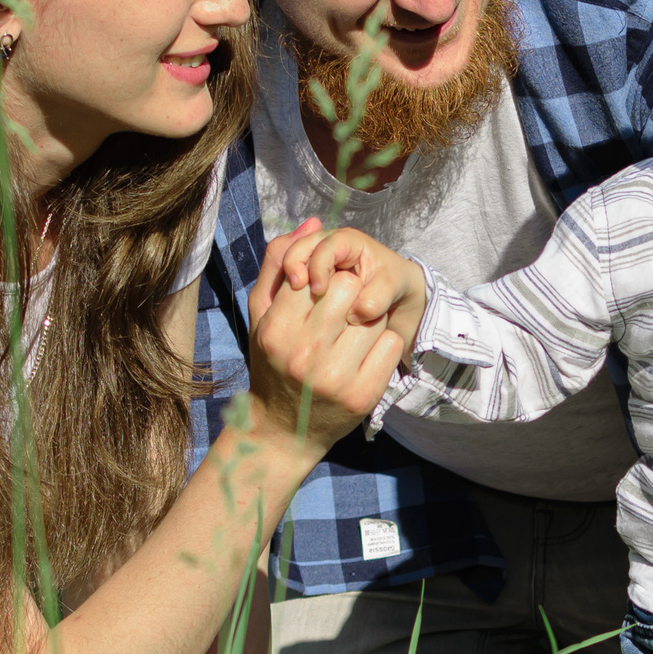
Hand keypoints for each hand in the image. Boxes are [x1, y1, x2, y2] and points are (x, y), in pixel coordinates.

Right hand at [243, 223, 405, 451]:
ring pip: (374, 314)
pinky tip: (366, 354)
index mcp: (276, 329)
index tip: (325, 291)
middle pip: (349, 287)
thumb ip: (280, 264)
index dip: (326, 276)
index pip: (317, 274)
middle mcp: (304, 352)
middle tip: (344, 309)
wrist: (282, 431)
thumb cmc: (272, 364)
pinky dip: (384, 343)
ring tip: (353, 333)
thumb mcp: (261, 314)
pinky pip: (391, 344)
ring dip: (369, 318)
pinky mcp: (363, 395)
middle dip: (351, 291)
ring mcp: (335, 377)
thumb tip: (312, 222)